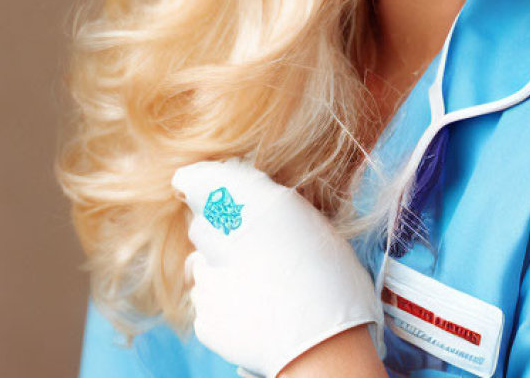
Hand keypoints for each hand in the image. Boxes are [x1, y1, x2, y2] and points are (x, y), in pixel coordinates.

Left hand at [172, 158, 381, 377]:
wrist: (324, 348)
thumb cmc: (336, 285)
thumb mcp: (317, 230)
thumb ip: (275, 213)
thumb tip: (253, 200)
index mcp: (261, 208)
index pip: (203, 180)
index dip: (198, 181)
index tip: (193, 183)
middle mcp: (228, 238)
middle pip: (201, 225)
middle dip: (216, 231)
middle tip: (245, 245)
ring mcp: (212, 281)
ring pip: (200, 264)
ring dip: (218, 268)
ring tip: (256, 284)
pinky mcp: (205, 317)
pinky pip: (206, 300)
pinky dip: (222, 302)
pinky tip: (252, 310)